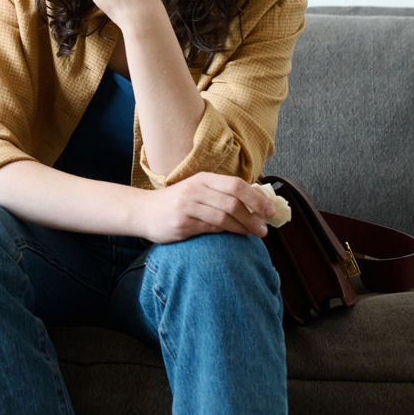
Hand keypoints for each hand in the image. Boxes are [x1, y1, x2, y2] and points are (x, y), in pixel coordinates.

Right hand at [135, 172, 278, 242]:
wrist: (142, 211)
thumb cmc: (176, 202)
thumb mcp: (197, 190)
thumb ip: (221, 193)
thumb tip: (257, 203)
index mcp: (202, 179)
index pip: (236, 185)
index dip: (257, 198)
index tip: (270, 211)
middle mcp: (194, 190)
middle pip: (233, 203)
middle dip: (253, 217)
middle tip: (264, 229)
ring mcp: (186, 207)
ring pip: (224, 218)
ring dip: (243, 228)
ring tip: (253, 234)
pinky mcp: (181, 224)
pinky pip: (210, 229)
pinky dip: (225, 233)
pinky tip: (232, 236)